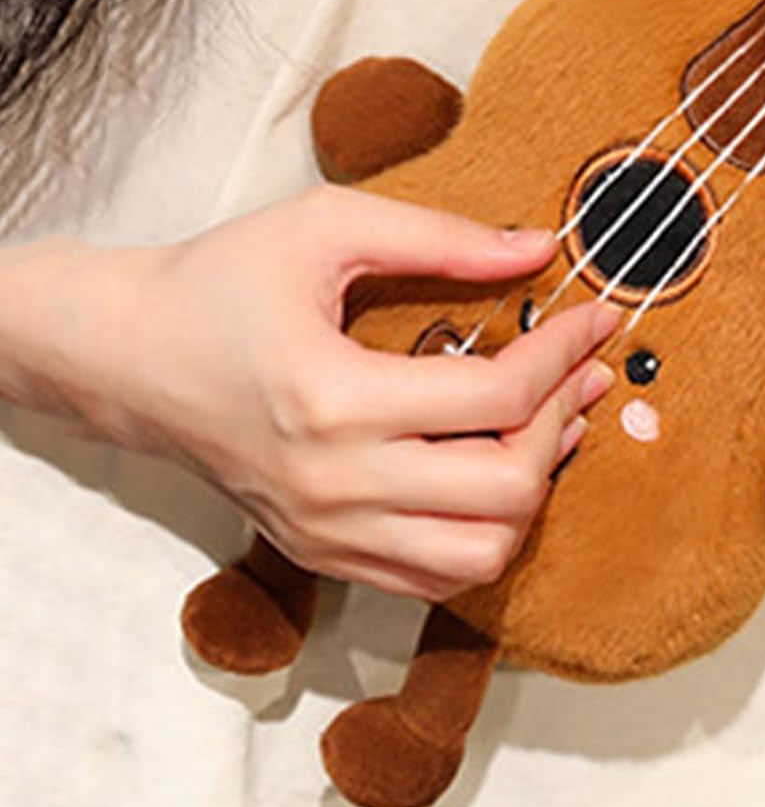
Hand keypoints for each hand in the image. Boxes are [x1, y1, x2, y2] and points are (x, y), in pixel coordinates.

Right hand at [13, 187, 617, 599]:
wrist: (126, 358)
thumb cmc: (221, 281)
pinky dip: (487, 532)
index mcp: (333, 398)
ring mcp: (324, 533)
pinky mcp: (319, 556)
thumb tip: (540, 248)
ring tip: (547, 424)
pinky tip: (500, 470)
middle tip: (578, 370)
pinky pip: (435, 579)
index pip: (495, 396)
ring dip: (535, 491)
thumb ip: (441, 238)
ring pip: (480, 555)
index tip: (596, 315)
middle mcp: (332, 485)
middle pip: (505, 489)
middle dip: (563, 421)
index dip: (564, 354)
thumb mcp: (327, 227)